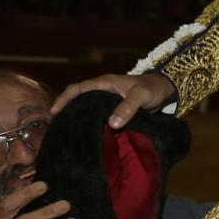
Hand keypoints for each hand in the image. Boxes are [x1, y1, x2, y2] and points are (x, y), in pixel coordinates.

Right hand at [51, 73, 177, 129]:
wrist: (165, 90)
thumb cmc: (152, 89)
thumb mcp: (141, 96)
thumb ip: (128, 108)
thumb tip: (112, 124)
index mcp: (104, 83)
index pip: (77, 89)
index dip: (63, 99)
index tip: (54, 113)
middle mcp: (102, 91)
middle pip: (78, 100)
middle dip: (66, 111)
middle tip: (57, 127)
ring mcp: (107, 101)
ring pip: (87, 109)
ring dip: (78, 118)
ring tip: (68, 133)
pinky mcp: (113, 110)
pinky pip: (98, 116)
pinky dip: (91, 123)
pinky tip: (88, 135)